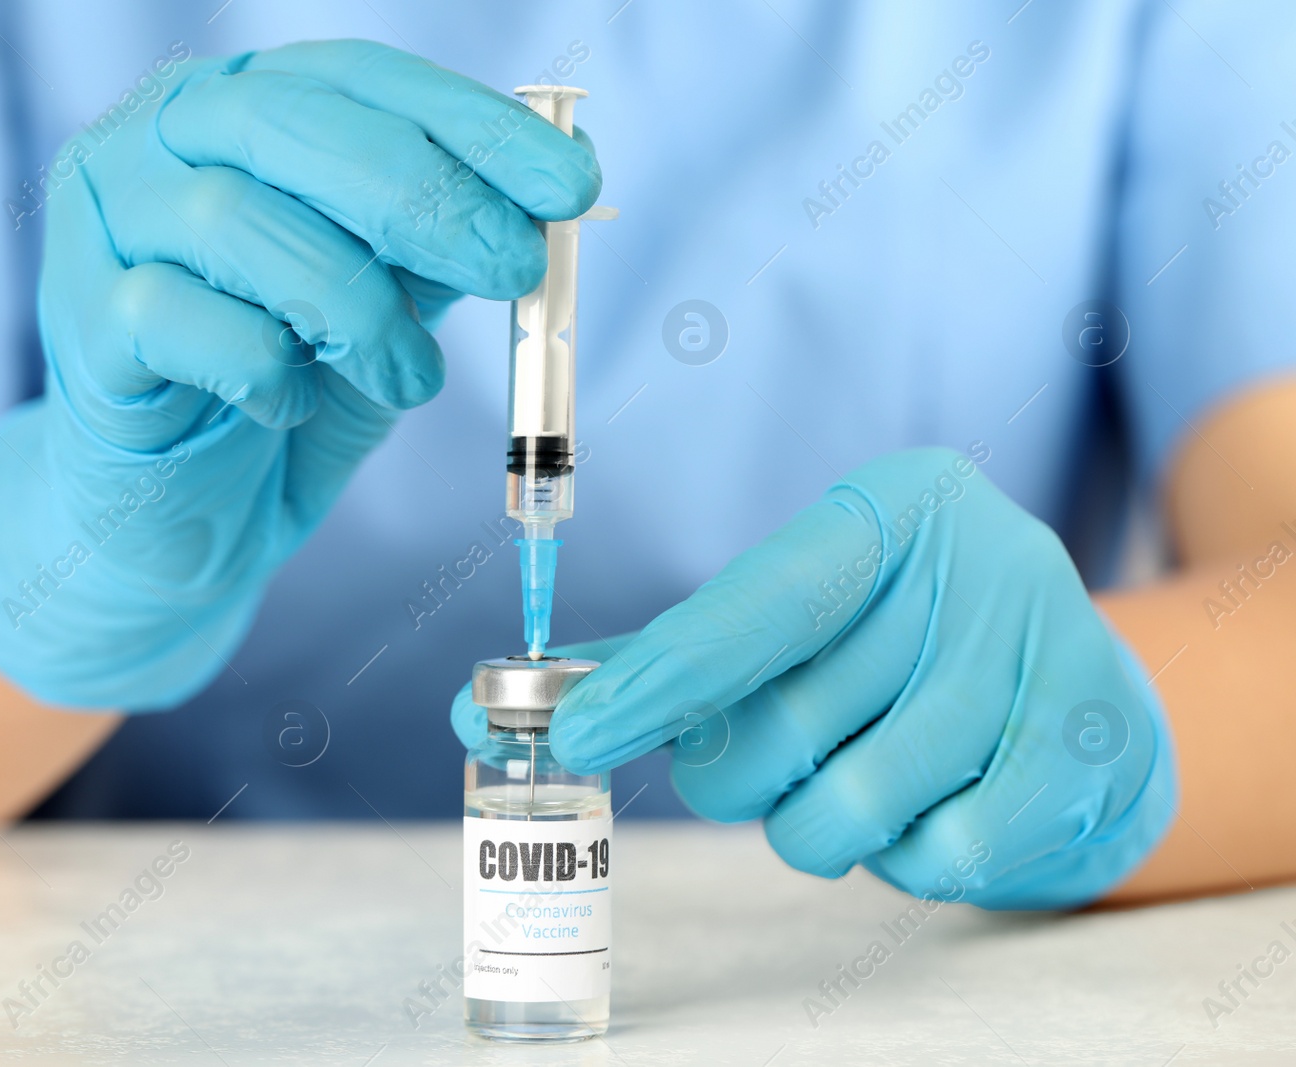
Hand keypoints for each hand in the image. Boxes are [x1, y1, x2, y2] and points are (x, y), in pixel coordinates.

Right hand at [0, 40, 598, 707]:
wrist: (180, 514)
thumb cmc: (285, 390)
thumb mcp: (382, 304)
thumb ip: (436, 246)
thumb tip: (546, 192)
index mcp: (241, 107)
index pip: (361, 80)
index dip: (473, 125)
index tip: (570, 185)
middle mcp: (160, 138)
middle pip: (294, 124)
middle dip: (427, 198)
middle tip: (513, 269)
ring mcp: (106, 223)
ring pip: (236, 219)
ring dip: (355, 308)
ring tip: (409, 379)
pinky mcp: (81, 321)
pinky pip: (177, 319)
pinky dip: (261, 368)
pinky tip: (290, 405)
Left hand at [451, 447, 1176, 907]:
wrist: (1080, 695)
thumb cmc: (898, 648)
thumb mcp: (801, 614)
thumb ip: (664, 655)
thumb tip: (484, 702)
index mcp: (886, 508)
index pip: (750, 608)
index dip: (657, 681)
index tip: (576, 736)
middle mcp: (970, 562)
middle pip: (781, 726)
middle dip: (740, 776)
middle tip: (763, 764)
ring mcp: (1042, 651)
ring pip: (849, 806)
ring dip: (818, 827)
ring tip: (850, 784)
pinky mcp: (1088, 750)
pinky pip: (938, 857)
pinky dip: (905, 861)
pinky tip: (927, 812)